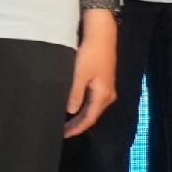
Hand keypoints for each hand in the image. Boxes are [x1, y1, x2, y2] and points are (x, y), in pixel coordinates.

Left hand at [63, 12, 116, 133]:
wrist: (102, 36)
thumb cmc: (90, 54)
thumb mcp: (80, 74)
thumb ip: (75, 93)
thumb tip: (71, 111)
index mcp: (102, 95)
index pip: (89, 118)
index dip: (77, 128)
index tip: (65, 135)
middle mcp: (108, 95)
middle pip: (92, 115)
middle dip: (78, 124)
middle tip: (63, 131)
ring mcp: (107, 89)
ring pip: (93, 108)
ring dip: (81, 116)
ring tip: (67, 122)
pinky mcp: (104, 82)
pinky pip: (94, 101)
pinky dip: (84, 107)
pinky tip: (75, 107)